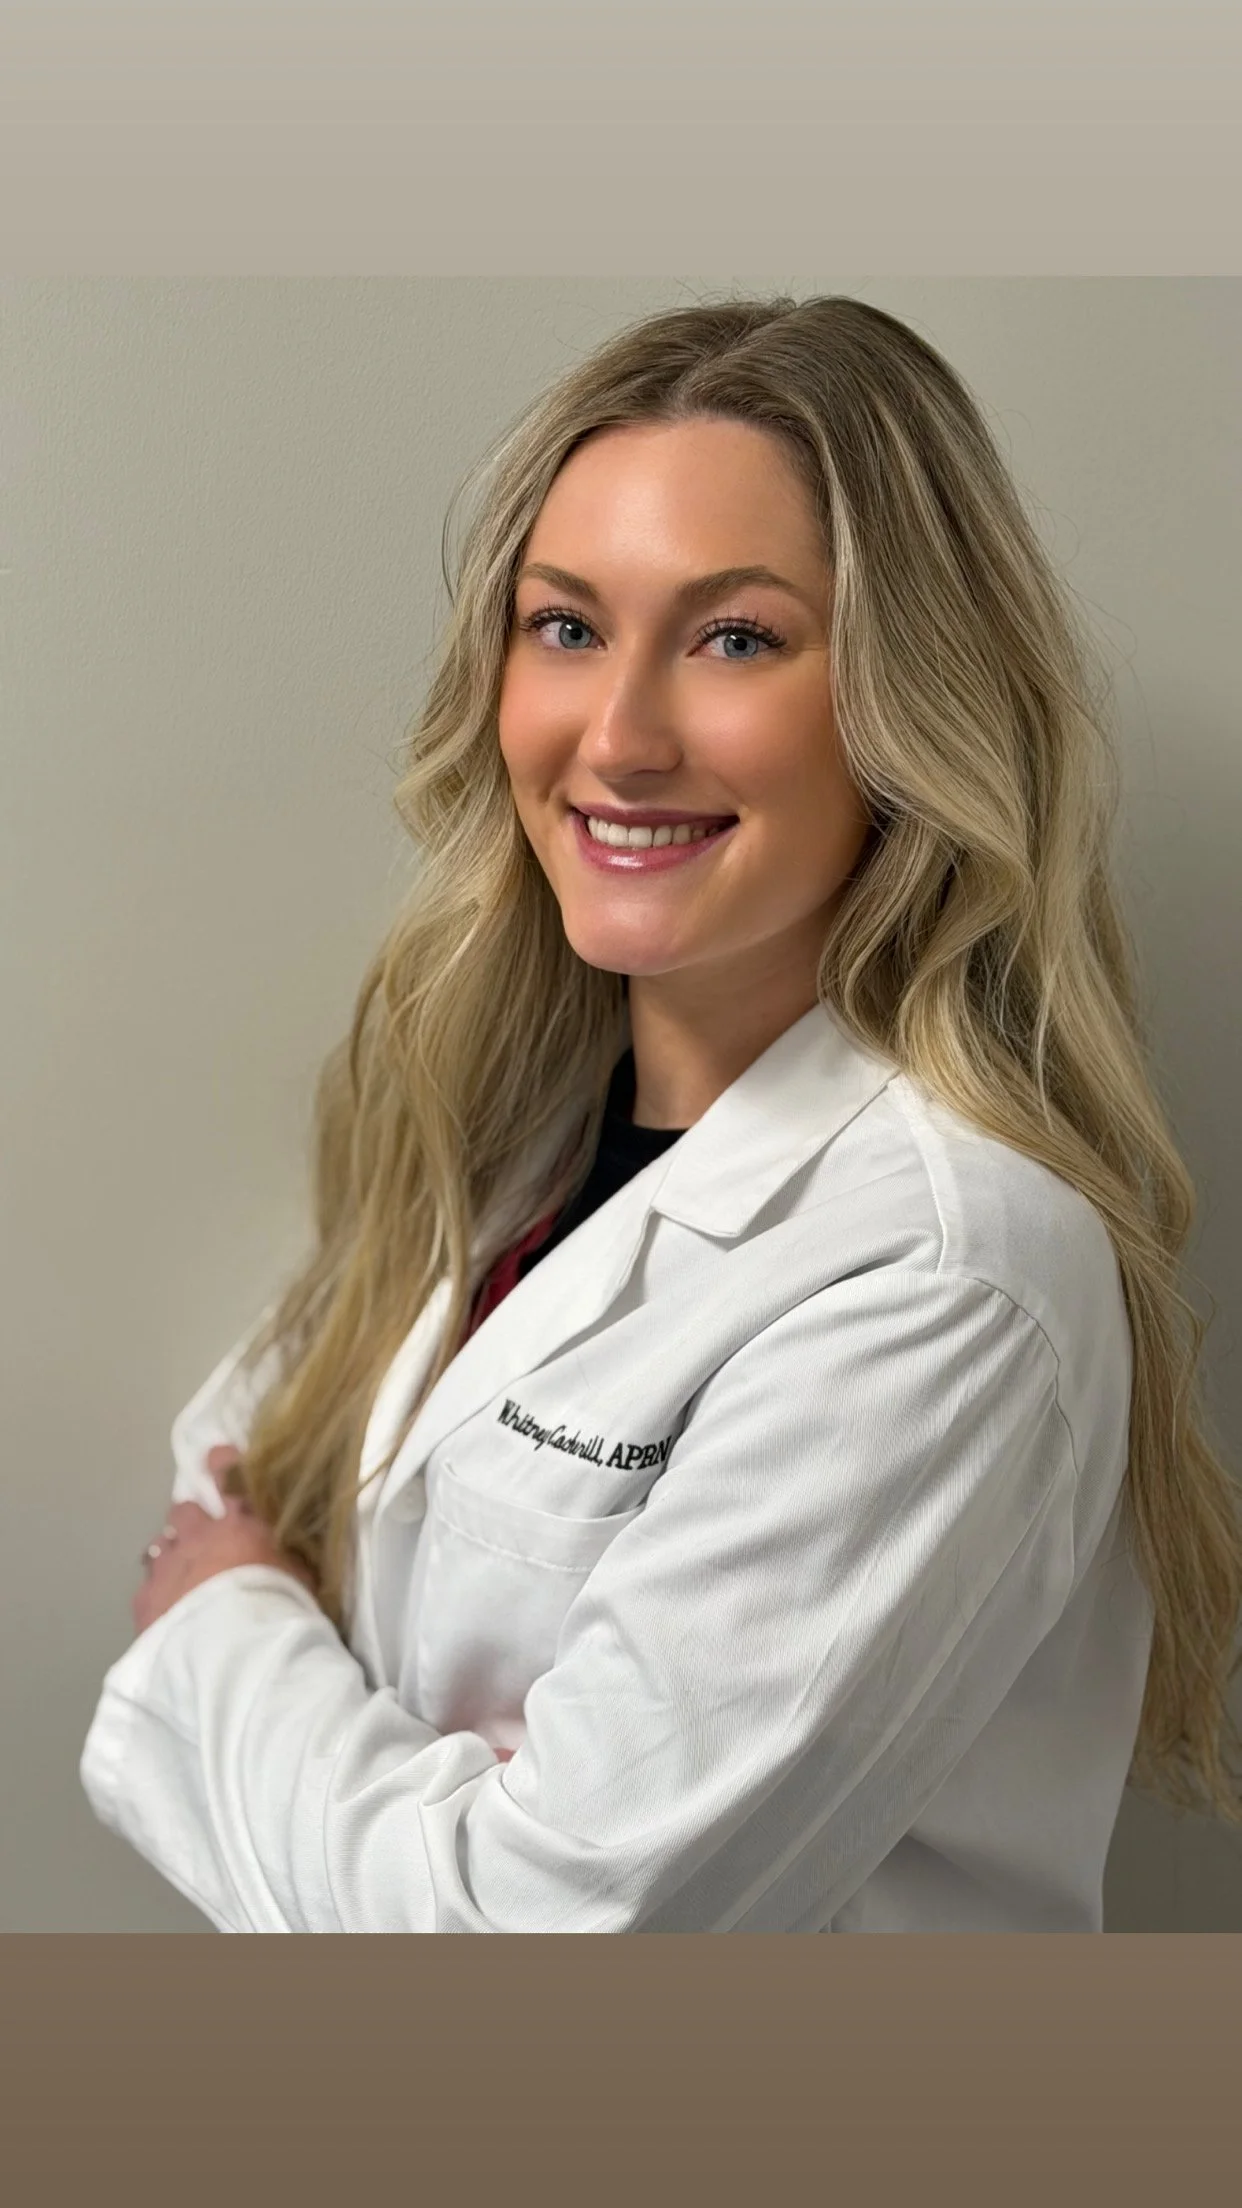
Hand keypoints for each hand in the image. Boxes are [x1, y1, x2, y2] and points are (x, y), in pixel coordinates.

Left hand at [132, 1445, 319, 1637]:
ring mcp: (166, 1567)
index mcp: (240, 1523)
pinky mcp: (144, 1600)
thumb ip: (288, 1555)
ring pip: (160, 1547)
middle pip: (183, 1512)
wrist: (233, 1648)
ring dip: (171, 1557)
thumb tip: (289, 1547)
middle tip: (201, 1538)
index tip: (216, 1457)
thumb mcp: (301, 1574)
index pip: (230, 1476)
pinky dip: (157, 1593)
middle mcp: (198, 1537)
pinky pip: (146, 1587)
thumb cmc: (278, 1606)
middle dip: (190, 1521)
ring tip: (181, 1578)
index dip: (222, 1464)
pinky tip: (164, 1610)